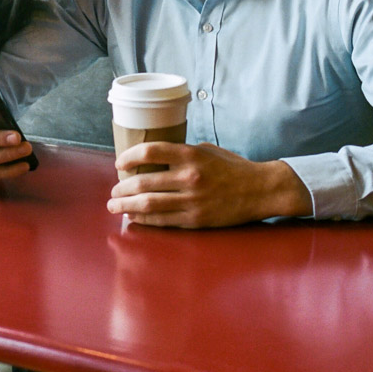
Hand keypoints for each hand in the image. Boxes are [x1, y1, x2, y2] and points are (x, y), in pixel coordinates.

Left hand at [107, 141, 311, 227]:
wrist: (260, 190)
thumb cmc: (232, 167)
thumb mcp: (207, 150)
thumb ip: (181, 153)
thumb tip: (153, 159)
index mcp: (191, 155)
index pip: (151, 151)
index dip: (130, 156)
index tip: (120, 163)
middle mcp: (190, 177)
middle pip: (144, 182)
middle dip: (122, 188)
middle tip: (113, 191)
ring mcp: (192, 200)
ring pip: (149, 204)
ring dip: (127, 205)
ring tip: (114, 206)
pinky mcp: (196, 219)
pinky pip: (163, 220)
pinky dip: (145, 219)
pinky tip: (134, 217)